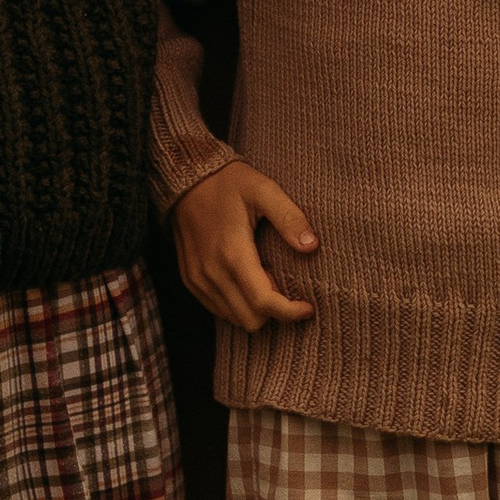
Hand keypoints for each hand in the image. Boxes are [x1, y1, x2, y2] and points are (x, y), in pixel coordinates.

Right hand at [174, 162, 317, 331]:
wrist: (187, 179)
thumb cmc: (229, 183)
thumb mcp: (264, 190)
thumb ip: (289, 217)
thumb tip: (312, 246)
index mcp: (233, 254)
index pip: (263, 302)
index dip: (290, 312)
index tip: (308, 306)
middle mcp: (211, 273)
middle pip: (250, 320)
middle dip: (274, 312)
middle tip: (285, 285)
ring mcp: (197, 279)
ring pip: (234, 319)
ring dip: (255, 309)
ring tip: (265, 279)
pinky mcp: (190, 280)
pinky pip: (217, 309)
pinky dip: (237, 304)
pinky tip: (246, 280)